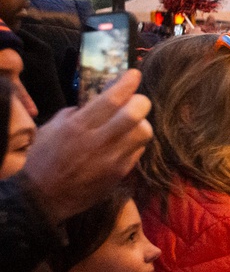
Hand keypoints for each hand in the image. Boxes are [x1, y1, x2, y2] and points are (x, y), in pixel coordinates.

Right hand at [22, 70, 151, 223]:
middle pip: (135, 114)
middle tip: (136, 101)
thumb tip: (99, 99)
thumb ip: (78, 112)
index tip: (134, 74)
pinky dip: (135, 143)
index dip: (127, 83)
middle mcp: (98, 141)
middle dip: (141, 102)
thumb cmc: (44, 158)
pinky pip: (138, 151)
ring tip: (131, 124)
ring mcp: (112, 159)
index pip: (112, 99)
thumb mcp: (53, 128)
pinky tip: (125, 143)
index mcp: (78, 127)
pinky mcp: (120, 174)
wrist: (43, 197)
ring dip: (141, 124)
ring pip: (143, 133)